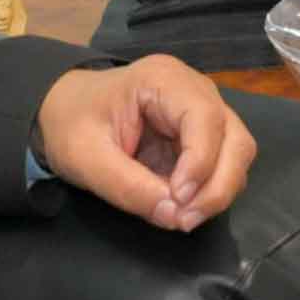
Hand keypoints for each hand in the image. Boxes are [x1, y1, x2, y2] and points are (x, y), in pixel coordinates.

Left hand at [37, 56, 257, 231]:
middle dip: (218, 185)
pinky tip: (182, 206)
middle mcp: (194, 90)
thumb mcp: (86, 159)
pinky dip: (209, 190)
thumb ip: (128, 188)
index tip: (178, 200)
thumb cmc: (71, 125)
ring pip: (237, 153)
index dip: (201, 163)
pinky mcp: (201, 136)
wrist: (63, 112)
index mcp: (163, 80)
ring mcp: (202, 112)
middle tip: (185, 220)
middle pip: (234, 138)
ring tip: (183, 216)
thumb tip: (173, 216)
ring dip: (218, 190)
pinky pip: (222, 164)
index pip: (205, 118)